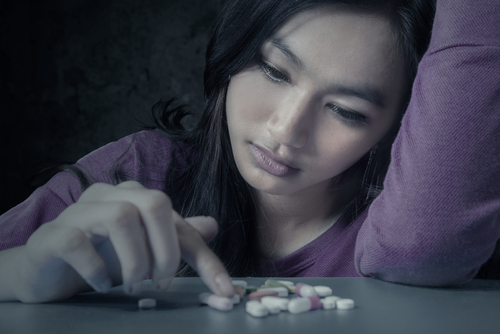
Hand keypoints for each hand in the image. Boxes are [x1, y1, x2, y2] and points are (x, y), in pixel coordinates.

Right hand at [14, 181, 233, 302]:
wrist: (46, 270)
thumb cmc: (99, 256)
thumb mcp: (144, 249)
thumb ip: (175, 237)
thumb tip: (212, 226)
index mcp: (136, 197)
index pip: (180, 222)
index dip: (205, 258)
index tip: (224, 289)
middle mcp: (110, 195)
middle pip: (156, 203)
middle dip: (167, 251)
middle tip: (161, 284)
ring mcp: (80, 211)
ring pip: (122, 217)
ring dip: (135, 261)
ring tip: (133, 286)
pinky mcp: (54, 233)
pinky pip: (80, 242)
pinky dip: (97, 269)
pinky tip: (100, 285)